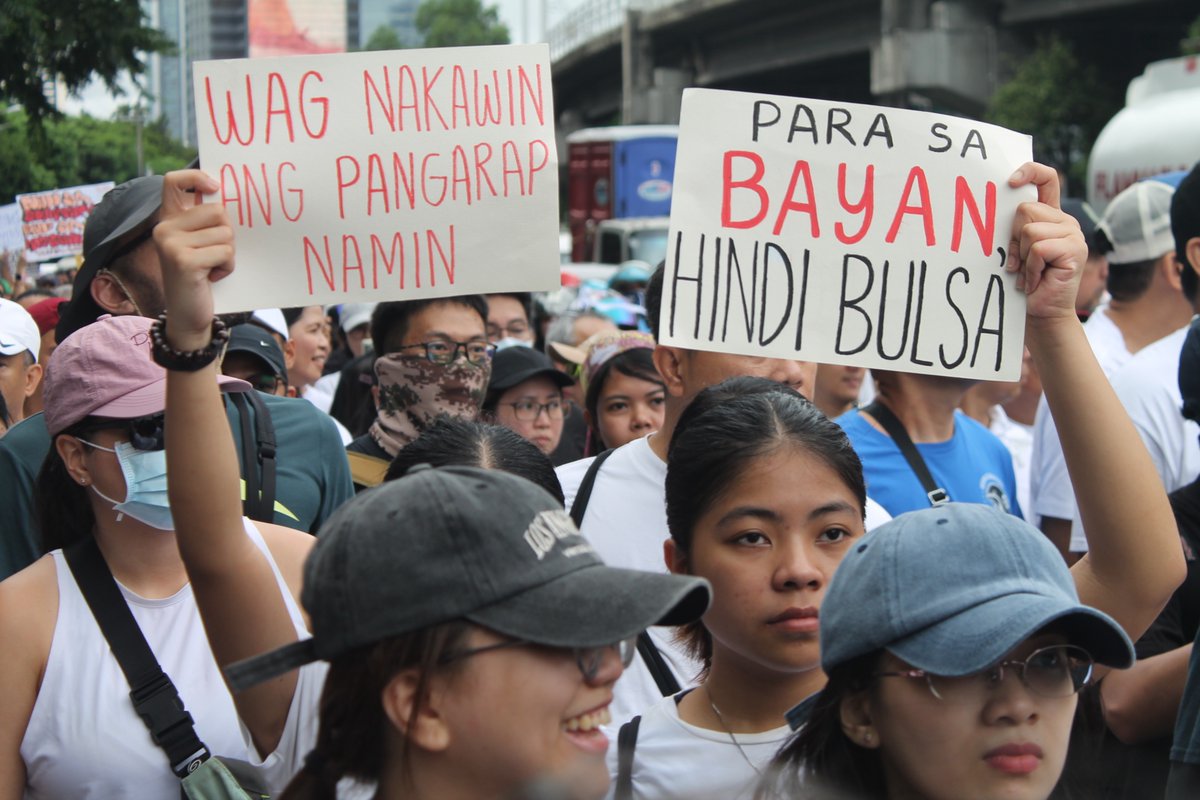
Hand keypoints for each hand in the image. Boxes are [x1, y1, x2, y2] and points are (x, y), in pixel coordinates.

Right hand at [153, 169, 233, 348]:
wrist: (188, 315)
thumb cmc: (201, 276)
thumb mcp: (201, 244)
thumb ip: (207, 221)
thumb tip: (227, 197)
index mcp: (168, 220)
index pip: (174, 180)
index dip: (197, 177)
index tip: (215, 188)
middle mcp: (164, 228)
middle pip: (218, 210)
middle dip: (228, 234)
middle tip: (215, 254)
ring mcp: (170, 243)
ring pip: (225, 233)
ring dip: (228, 254)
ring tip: (211, 268)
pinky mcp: (183, 260)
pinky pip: (226, 252)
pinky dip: (227, 267)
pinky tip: (211, 277)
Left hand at [1006, 162, 1085, 324]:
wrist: (1040, 315)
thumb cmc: (1022, 284)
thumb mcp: (1015, 250)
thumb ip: (1013, 228)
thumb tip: (988, 208)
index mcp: (1050, 217)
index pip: (1046, 179)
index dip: (1030, 172)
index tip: (1010, 181)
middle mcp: (1064, 221)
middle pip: (1025, 210)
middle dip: (1013, 239)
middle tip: (1019, 262)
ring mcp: (1073, 234)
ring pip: (1029, 230)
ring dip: (1021, 256)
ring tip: (1029, 273)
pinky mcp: (1075, 250)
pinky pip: (1038, 247)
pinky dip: (1030, 267)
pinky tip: (1035, 279)